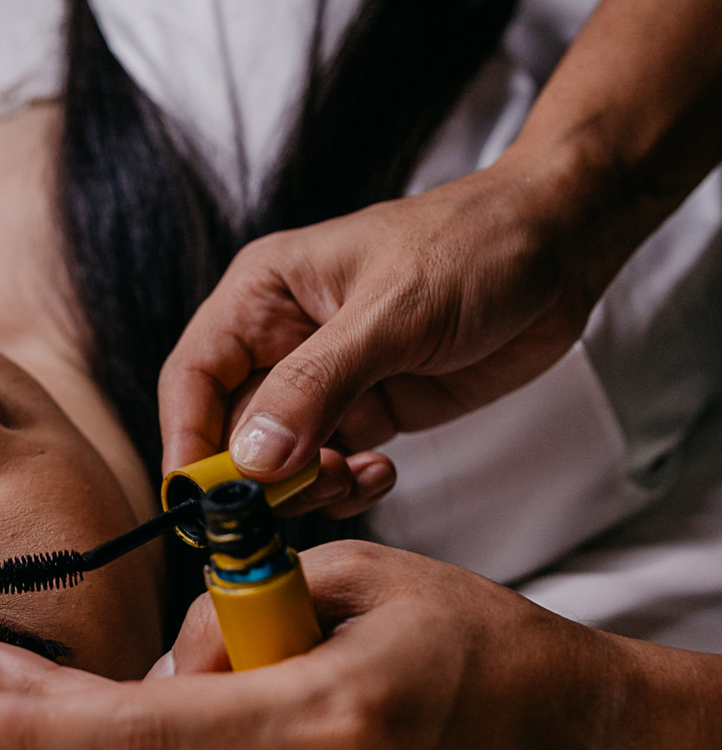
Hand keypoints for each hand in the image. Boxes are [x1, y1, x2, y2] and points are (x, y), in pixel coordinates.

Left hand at [0, 542, 721, 749]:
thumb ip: (248, 615)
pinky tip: (191, 702)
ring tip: (77, 678)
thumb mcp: (359, 578)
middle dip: (53, 721)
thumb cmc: (477, 642)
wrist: (566, 732)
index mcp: (322, 717)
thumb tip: (177, 662)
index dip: (47, 723)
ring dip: (130, 727)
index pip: (153, 727)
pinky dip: (188, 749)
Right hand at [159, 0, 721, 498]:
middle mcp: (281, 338)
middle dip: (258, 476)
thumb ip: (316, 386)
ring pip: (279, 460)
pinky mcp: (367, 408)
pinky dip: (347, 484)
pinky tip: (382, 470)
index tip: (198, 503)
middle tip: (305, 492)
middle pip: (231, 429)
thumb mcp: (392, 312)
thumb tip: (252, 459)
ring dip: (307, 486)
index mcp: (263, 294)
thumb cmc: (474, 246)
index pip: (194, 377)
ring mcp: (324, 379)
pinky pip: (330, 465)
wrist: (561, 246)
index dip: (187, 442)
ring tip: (354, 474)